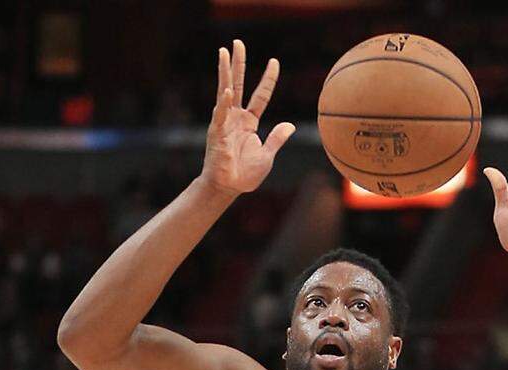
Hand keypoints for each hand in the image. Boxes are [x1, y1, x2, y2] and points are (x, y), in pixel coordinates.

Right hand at [200, 40, 295, 195]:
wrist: (229, 188)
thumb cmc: (246, 174)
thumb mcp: (268, 154)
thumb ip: (277, 138)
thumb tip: (290, 125)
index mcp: (249, 122)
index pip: (260, 95)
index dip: (268, 79)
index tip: (274, 61)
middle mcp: (236, 117)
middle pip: (239, 84)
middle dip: (238, 64)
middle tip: (237, 43)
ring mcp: (225, 122)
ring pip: (225, 91)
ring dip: (225, 72)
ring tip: (224, 51)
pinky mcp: (217, 133)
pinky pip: (221, 116)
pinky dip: (225, 104)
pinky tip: (227, 90)